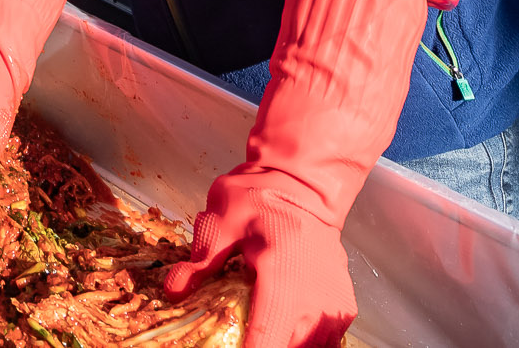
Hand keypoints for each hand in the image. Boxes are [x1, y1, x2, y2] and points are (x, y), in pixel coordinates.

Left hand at [165, 175, 354, 347]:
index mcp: (283, 277)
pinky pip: (324, 341)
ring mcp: (334, 307)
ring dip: (282, 343)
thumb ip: (202, 260)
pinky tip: (281, 331)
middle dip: (259, 345)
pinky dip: (301, 340)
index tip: (229, 344)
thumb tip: (175, 289)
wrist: (304, 186)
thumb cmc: (262, 198)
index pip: (267, 342)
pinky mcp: (343, 309)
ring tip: (258, 333)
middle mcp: (315, 299)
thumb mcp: (222, 220)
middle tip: (236, 336)